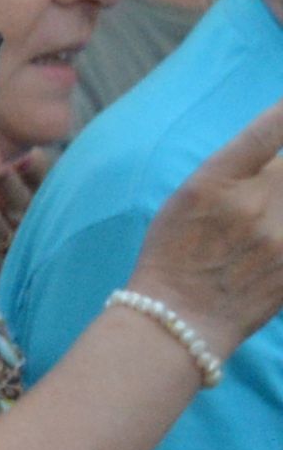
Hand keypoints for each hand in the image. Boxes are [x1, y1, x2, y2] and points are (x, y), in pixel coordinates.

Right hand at [126, 98, 282, 354]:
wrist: (180, 317)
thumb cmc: (176, 253)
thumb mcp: (188, 198)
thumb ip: (236, 171)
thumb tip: (280, 147)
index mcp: (213, 181)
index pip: (267, 132)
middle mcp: (250, 203)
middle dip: (277, 180)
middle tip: (260, 200)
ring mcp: (278, 236)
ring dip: (279, 203)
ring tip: (261, 223)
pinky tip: (273, 235)